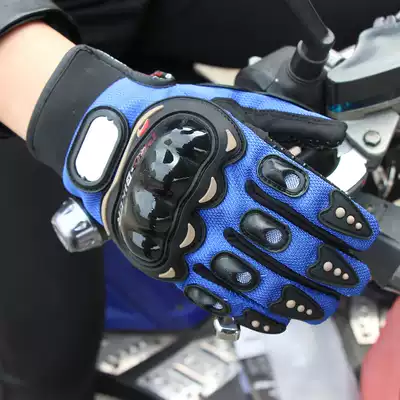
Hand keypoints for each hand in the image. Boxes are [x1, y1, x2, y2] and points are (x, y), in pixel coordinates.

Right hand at [28, 45, 378, 333]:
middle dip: (327, 266)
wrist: (111, 141)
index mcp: (240, 159)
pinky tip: (274, 318)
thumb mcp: (229, 107)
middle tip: (350, 278)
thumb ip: (284, 120)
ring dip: (296, 296)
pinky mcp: (171, 258)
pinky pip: (215, 292)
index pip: (304, 197)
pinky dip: (248, 310)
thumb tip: (331, 133)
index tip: (357, 234)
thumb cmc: (172, 121)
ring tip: (322, 306)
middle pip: (288, 245)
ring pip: (256, 279)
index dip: (338, 219)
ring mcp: (195, 235)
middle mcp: (221, 201)